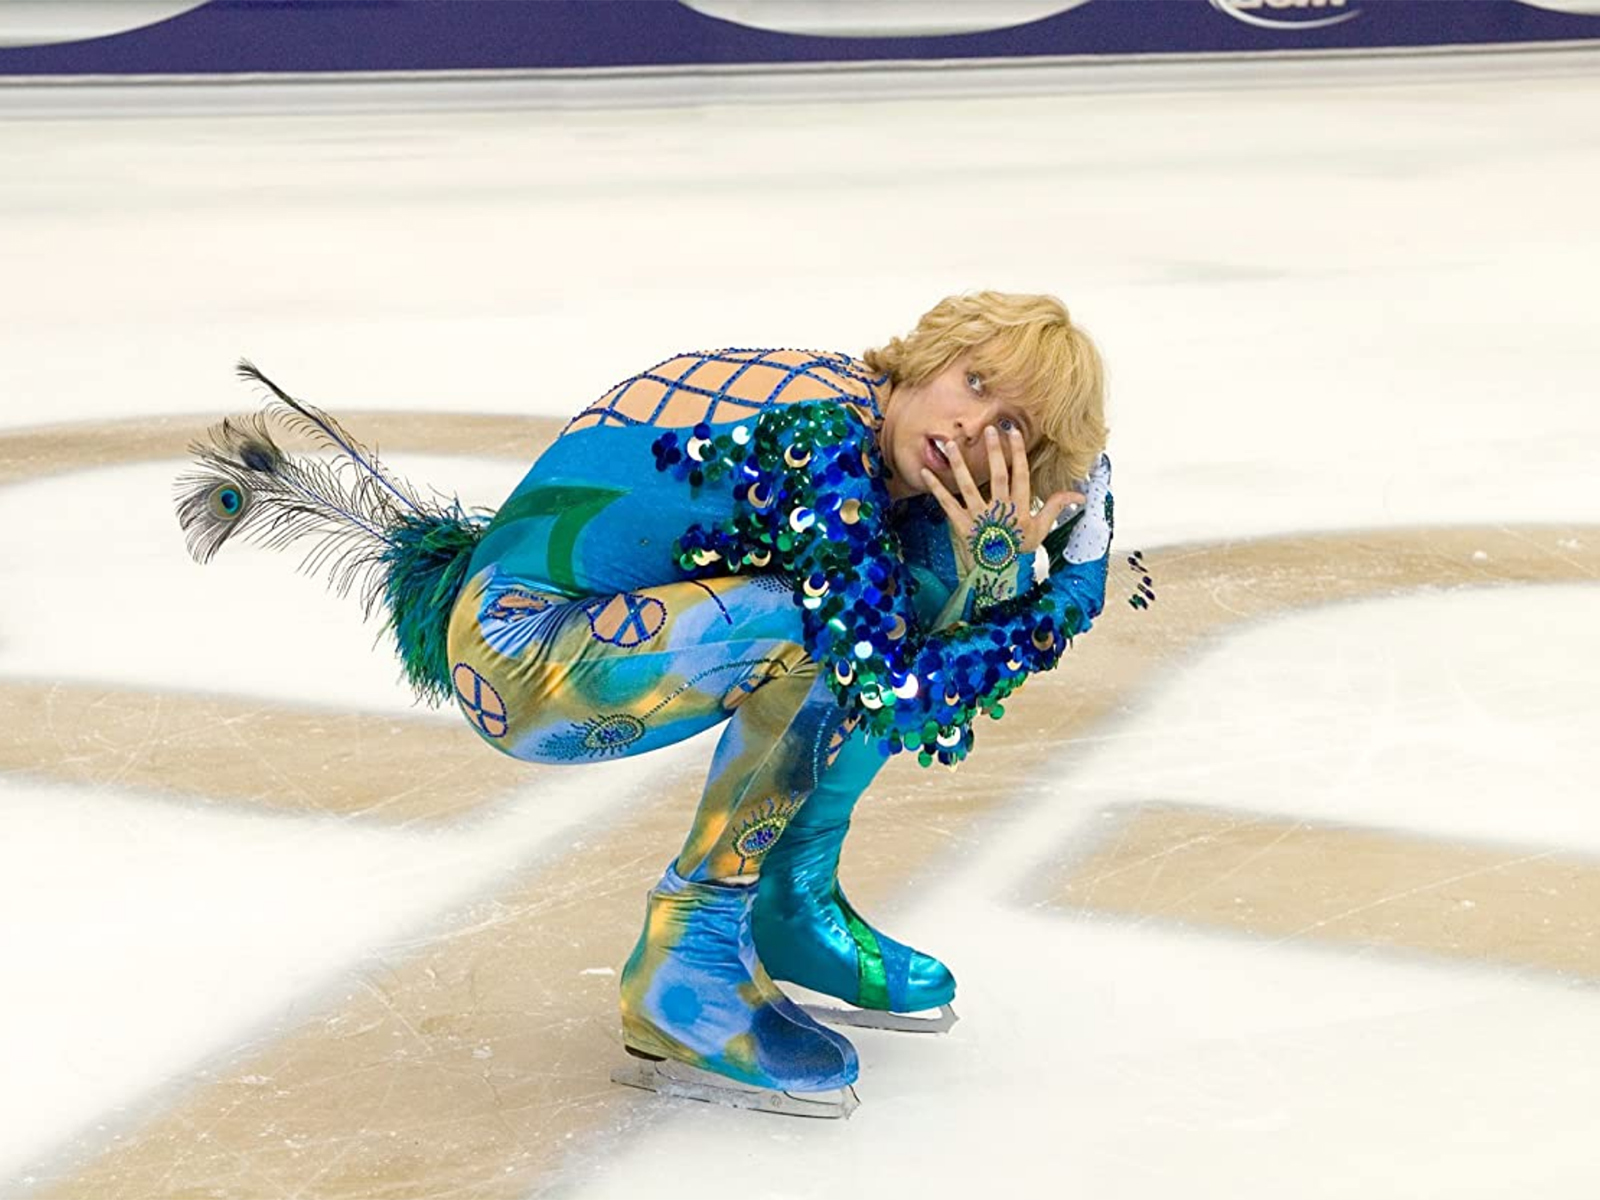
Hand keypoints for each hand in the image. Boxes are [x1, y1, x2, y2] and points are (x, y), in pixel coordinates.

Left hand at [921, 426, 1083, 569]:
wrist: (999, 575)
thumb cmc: (1020, 549)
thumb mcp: (1041, 529)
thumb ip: (1056, 506)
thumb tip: (1080, 495)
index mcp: (1020, 509)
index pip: (1020, 476)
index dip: (1017, 453)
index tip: (1012, 432)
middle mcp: (1000, 511)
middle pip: (997, 477)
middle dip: (993, 452)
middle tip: (988, 430)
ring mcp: (979, 518)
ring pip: (968, 487)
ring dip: (958, 464)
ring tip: (950, 444)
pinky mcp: (960, 525)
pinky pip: (946, 504)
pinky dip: (935, 488)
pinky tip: (925, 471)